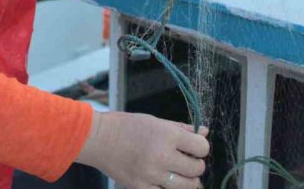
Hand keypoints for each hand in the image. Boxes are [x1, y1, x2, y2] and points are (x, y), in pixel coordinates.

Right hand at [76, 111, 209, 188]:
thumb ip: (182, 128)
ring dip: (188, 181)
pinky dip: (168, 188)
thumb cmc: (127, 127)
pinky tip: (164, 182)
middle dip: (196, 165)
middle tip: (186, 161)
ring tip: (179, 174)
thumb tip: (204, 131)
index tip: (194, 148)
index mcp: (167, 135)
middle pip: (197, 169)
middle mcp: (162, 155)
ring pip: (187, 186)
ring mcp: (151, 174)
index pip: (202, 147)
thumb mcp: (156, 121)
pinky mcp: (141, 187)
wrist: (99, 139)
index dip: (201, 147)